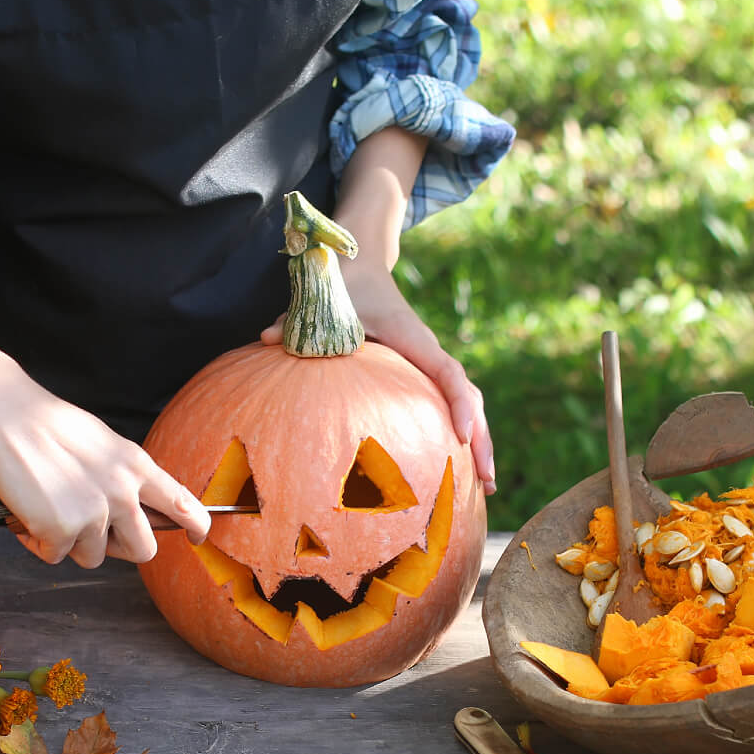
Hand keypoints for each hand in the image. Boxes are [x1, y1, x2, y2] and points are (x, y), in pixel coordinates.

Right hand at [0, 368, 211, 567]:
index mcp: (136, 466)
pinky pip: (56, 556)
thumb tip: (136, 509)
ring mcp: (92, 513)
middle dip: (121, 549)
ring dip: (71, 543)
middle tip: (95, 533)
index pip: (184, 504)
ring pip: (93, 557)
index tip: (198, 538)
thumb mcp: (103, 443)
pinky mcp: (60, 530)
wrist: (4, 413)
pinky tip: (27, 516)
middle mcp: (122, 492)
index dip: (197, 526)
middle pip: (144, 551)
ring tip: (50, 509)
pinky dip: (39, 542)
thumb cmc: (48, 424)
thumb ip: (125, 476)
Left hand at [262, 255, 496, 495]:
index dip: (459, 404)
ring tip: (486, 488)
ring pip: (465, 404)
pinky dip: (456, 434)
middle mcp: (427, 352)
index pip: (447, 372)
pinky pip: (446, 405)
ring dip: (479, 442)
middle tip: (488, 480)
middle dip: (482, 438)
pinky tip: (454, 469)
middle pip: (468, 397)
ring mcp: (426, 365)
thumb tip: (265, 338)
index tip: (463, 435)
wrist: (359, 265)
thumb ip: (297, 319)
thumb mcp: (323, 297)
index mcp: (413, 337)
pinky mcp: (419, 374)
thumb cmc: (344, 283)